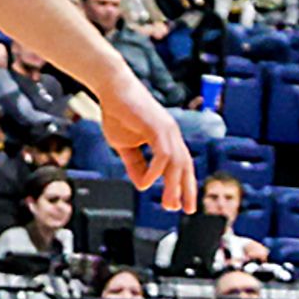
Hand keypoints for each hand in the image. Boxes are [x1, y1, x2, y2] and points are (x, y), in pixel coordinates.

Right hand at [102, 84, 197, 210]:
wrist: (111, 88)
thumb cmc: (119, 112)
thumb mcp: (125, 146)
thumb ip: (135, 165)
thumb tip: (143, 186)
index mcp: (167, 139)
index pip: (182, 166)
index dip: (185, 186)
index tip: (183, 206)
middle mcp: (171, 135)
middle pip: (185, 166)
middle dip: (186, 190)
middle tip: (181, 209)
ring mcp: (166, 130)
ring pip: (176, 163)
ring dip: (174, 186)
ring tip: (169, 204)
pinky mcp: (157, 126)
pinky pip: (162, 154)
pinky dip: (156, 171)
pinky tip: (147, 183)